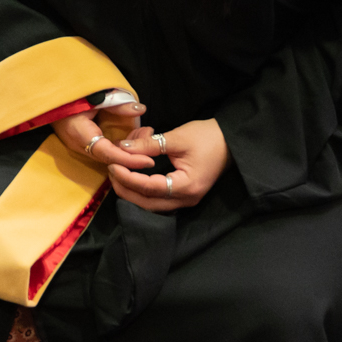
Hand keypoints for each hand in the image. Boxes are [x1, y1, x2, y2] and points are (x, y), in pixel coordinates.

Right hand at [53, 99, 154, 173]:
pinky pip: (102, 150)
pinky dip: (118, 146)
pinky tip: (131, 136)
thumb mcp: (95, 96)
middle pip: (109, 158)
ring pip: (107, 155)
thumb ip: (117, 104)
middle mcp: (78, 144)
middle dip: (132, 154)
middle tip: (150, 139)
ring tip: (144, 133)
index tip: (148, 160)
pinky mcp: (80, 143)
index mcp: (80, 133)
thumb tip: (141, 109)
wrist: (45, 93)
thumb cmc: (71, 94)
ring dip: (127, 149)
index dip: (128, 159)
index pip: (107, 153)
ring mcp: (78, 145)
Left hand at [107, 118, 229, 211]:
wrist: (230, 140)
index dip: (127, 177)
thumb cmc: (207, 137)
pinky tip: (132, 176)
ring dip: (132, 190)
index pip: (148, 188)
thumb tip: (122, 148)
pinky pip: (157, 199)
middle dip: (126, 188)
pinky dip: (142, 189)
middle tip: (111, 170)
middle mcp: (186, 199)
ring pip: (151, 204)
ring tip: (117, 172)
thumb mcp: (176, 138)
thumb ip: (149, 145)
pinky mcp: (183, 194)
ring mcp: (186, 199)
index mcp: (186, 187)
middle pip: (147, 203)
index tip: (112, 164)